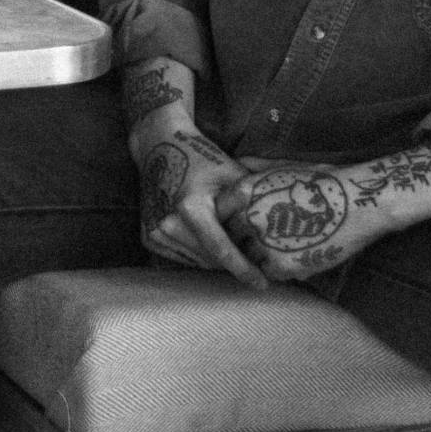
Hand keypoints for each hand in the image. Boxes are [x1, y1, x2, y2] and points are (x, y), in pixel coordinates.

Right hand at [135, 126, 262, 287]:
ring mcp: (155, 232)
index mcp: (191, 208)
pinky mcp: (149, 237)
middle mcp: (169, 223)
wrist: (158, 146)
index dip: (244, 269)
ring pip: (197, 261)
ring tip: (236, 251)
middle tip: (256, 263)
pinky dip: (199, 254)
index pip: (221, 250)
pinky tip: (210, 242)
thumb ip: (251, 201)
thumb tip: (281, 228)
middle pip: (210, 259)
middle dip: (234, 263)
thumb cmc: (201, 159)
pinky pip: (183, 256)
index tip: (263, 284)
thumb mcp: (231, 173)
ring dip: (216, 260)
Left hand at [215, 160, 385, 282]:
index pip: (219, 212)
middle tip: (264, 237)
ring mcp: (263, 243)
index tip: (240, 221)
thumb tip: (238, 163)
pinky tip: (294, 256)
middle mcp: (249, 217)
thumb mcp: (284, 166)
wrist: (358, 203)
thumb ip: (255, 167)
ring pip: (248, 257)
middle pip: (231, 237)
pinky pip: (268, 272)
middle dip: (243, 238)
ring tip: (281, 246)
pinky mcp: (282, 266)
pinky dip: (278, 268)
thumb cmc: (323, 181)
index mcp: (245, 192)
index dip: (229, 218)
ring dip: (259, 255)